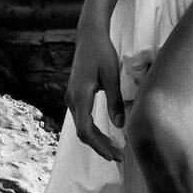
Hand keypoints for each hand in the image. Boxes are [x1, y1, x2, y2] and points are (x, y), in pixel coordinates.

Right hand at [66, 26, 125, 162]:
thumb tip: (120, 125)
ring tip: (115, 150)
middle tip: (119, 156)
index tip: (115, 154)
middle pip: (83, 132)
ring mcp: (71, 98)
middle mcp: (71, 99)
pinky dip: (93, 131)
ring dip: (97, 140)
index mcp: (80, 95)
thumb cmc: (102, 52)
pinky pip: (82, 119)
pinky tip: (106, 136)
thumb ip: (115, 101)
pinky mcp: (75, 97)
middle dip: (100, 146)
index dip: (99, 145)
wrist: (89, 36)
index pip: (85, 129)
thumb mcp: (112, 75)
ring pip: (82, 127)